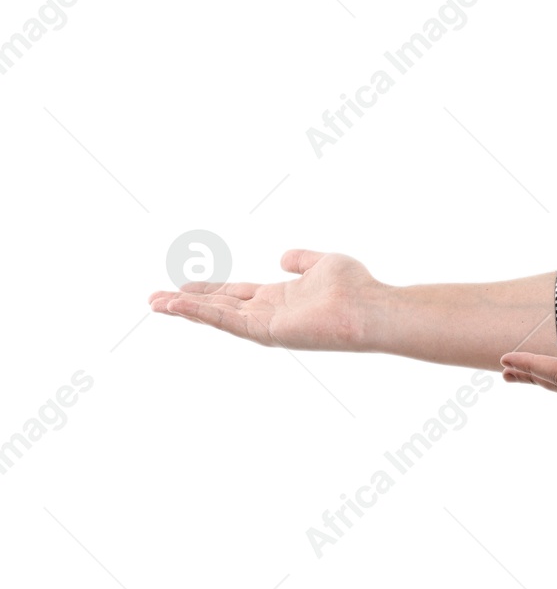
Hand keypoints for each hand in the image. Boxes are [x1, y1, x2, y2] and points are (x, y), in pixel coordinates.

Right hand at [148, 248, 386, 351]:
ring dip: (186, 311)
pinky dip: (202, 314)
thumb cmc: (356, 287)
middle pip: (218, 308)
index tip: (179, 287)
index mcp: (278, 298)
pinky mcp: (267, 332)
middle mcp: (268, 314)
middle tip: (153, 300)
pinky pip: (227, 322)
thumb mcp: (323, 263)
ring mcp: (266, 325)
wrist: (371, 307)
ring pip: (216, 317)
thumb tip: (283, 257)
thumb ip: (301, 260)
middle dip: (186, 304)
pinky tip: (179, 307)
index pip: (235, 294)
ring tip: (156, 304)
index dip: (208, 290)